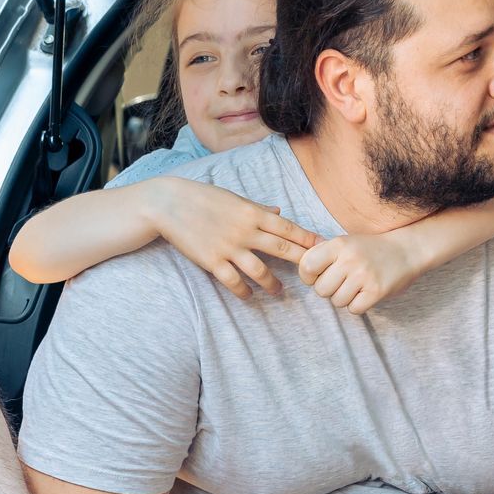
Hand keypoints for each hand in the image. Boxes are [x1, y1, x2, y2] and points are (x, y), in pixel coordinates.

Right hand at [141, 178, 317, 299]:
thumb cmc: (203, 198)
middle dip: (303, 262)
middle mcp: (245, 231)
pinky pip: (233, 281)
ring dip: (273, 284)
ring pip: (260, 271)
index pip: (288, 228)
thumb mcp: (234, 198)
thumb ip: (258, 208)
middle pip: (282, 249)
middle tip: (317, 273)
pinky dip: (244, 291)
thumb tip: (279, 211)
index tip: (324, 247)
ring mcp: (229, 247)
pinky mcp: (212, 261)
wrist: (168, 203)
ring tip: (279, 291)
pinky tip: (249, 296)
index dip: (308, 239)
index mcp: (253, 213)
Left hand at [297, 232, 427, 313]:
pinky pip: (354, 309)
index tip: (318, 276)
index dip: (308, 277)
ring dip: (345, 298)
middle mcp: (349, 259)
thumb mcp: (346, 242)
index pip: (307, 266)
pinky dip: (358, 305)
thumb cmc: (371, 249)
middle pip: (321, 290)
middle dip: (329, 290)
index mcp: (338, 244)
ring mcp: (363, 275)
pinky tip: (366, 293)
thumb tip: (300, 268)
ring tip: (357, 286)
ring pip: (337, 301)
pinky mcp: (376, 291)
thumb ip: (323, 253)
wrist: (407, 250)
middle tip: (342, 282)